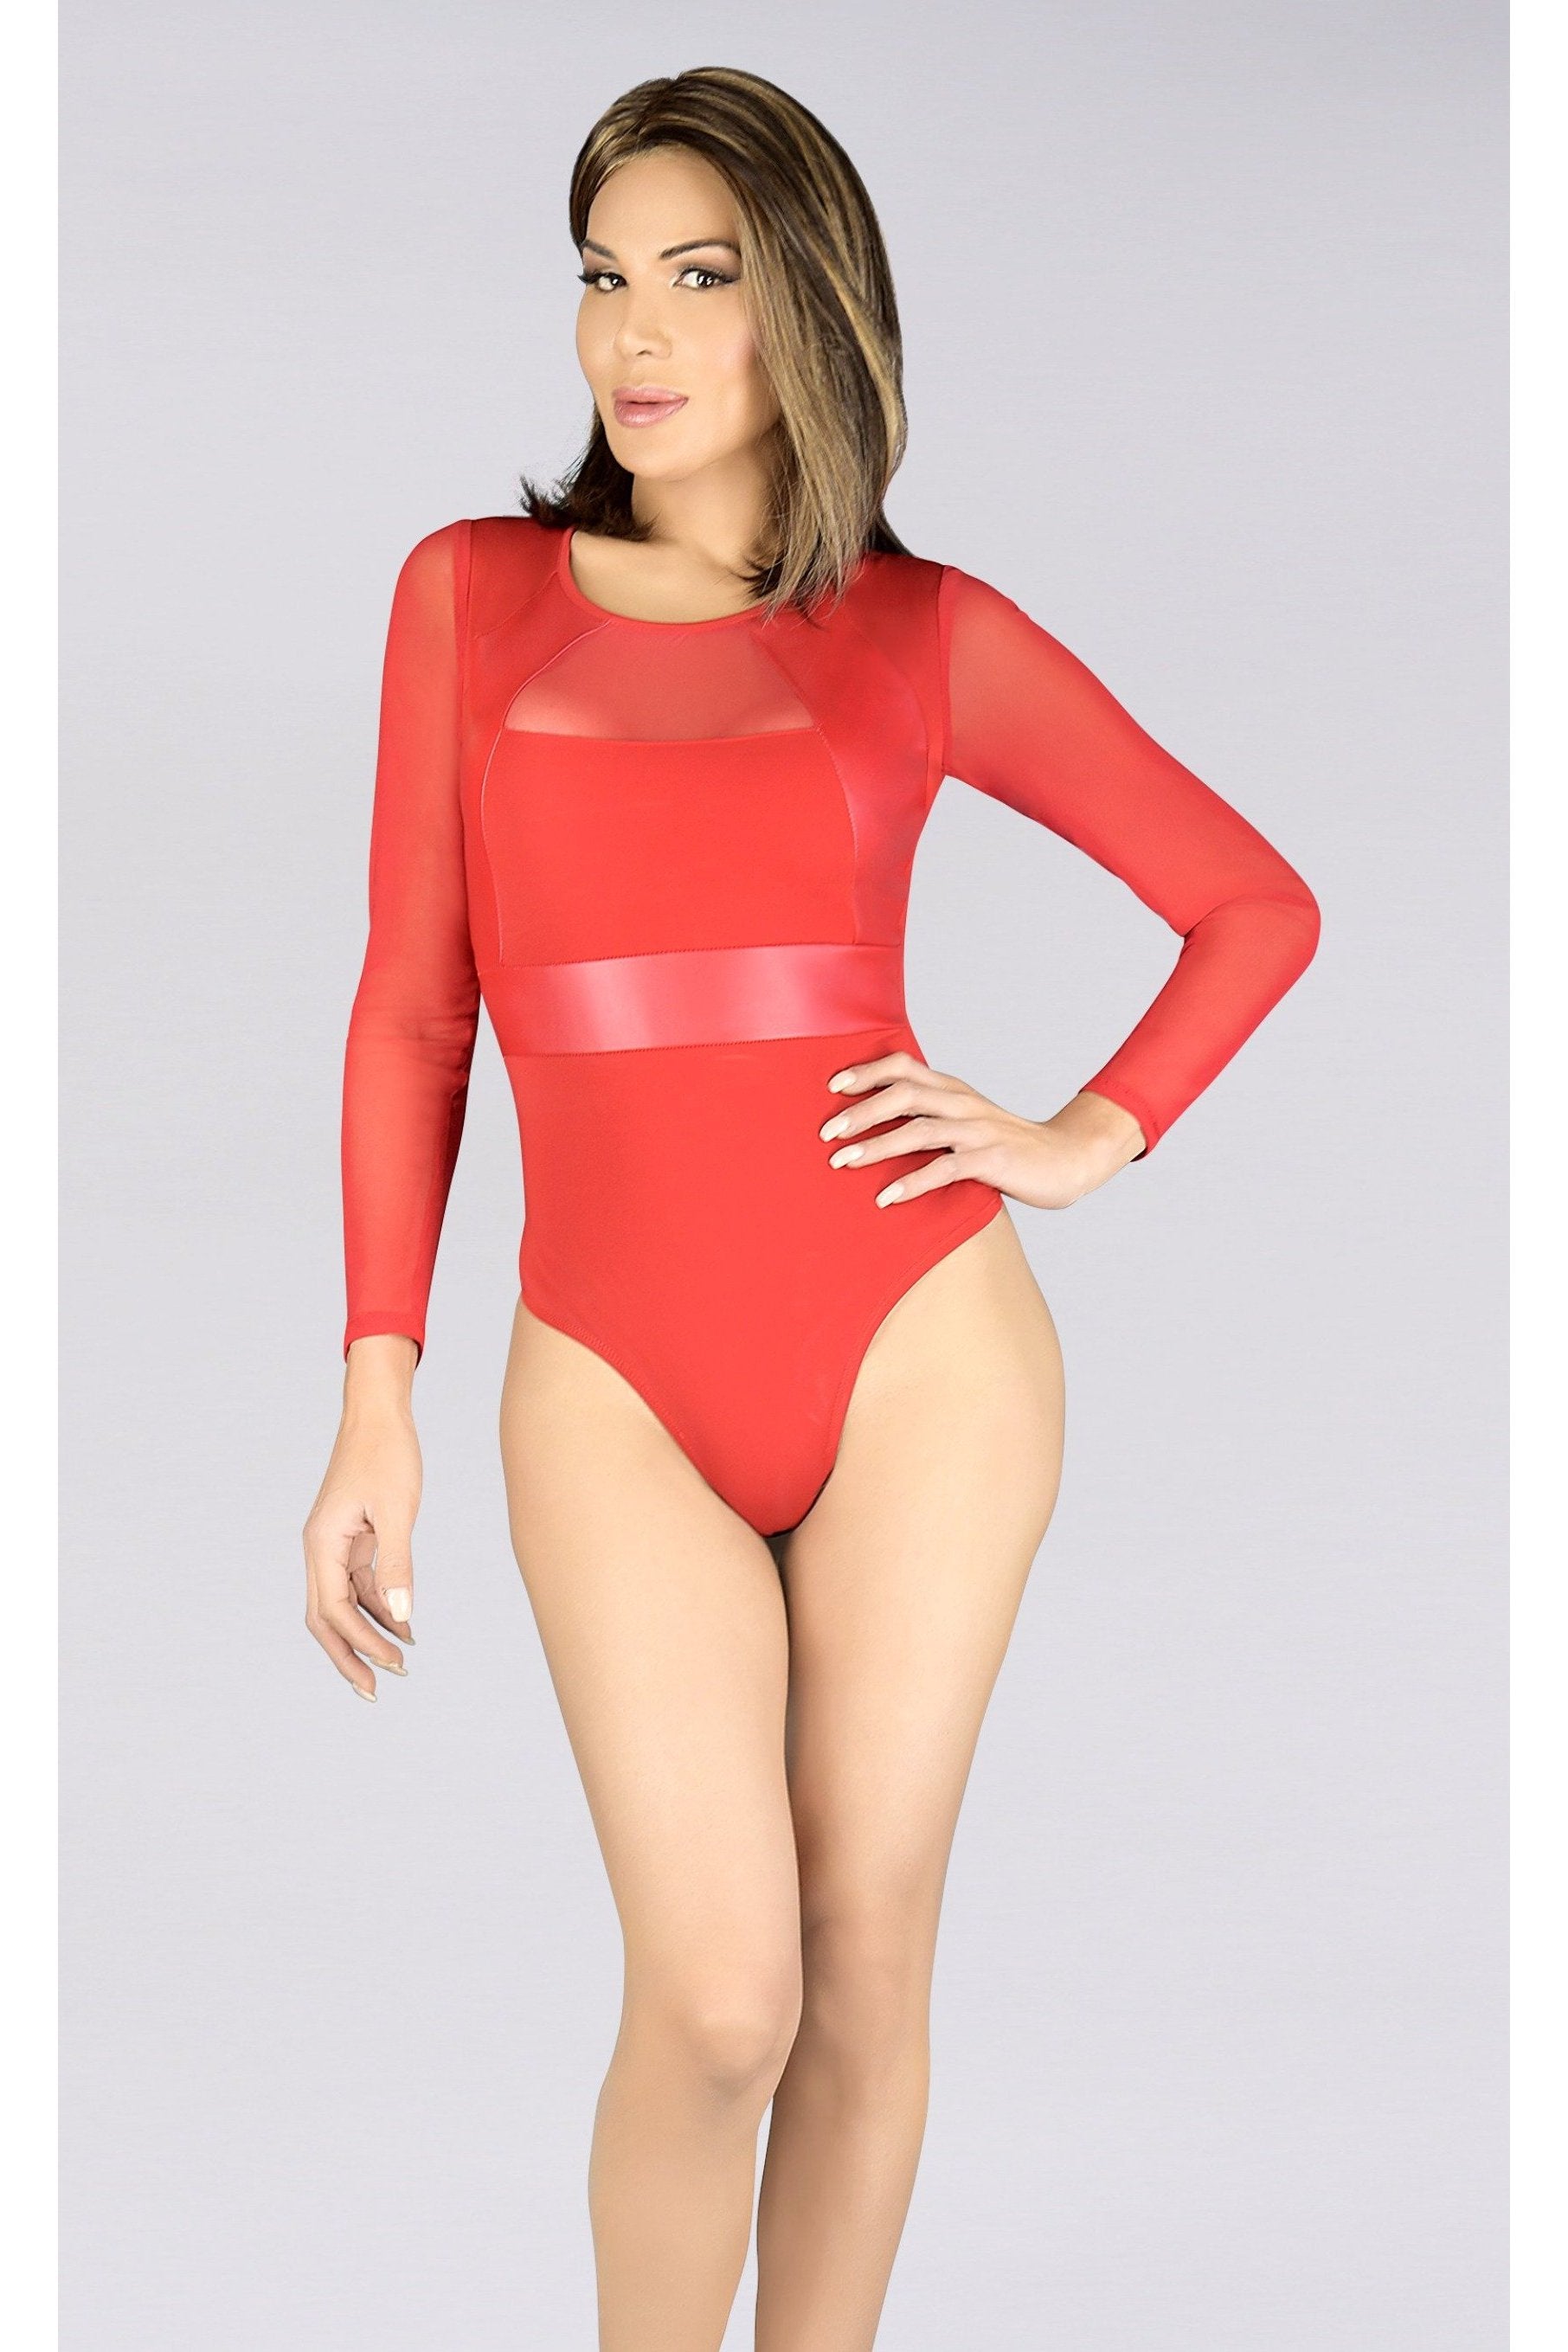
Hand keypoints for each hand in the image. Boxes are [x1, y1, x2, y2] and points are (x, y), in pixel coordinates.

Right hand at [302, 1355, 421, 1699]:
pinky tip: (405, 1624)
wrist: (379, 1413)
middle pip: (327, 1618)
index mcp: (321, 1545)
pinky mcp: (354, 1539)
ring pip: (345, 1604)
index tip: (392, 1666)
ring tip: (402, 1663)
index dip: (360, 1644)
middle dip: (351, 1655)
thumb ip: (397, 1564)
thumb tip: (402, 1613)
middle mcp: (321, 1550)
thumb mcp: (397, 1510)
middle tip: (378, 1691)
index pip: (333, 1611)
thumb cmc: (386, 1454)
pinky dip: (380, 1606)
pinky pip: (361, 1584)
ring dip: (370, 1633)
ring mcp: (336, 1546)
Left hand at [818, 1054, 1146, 1210]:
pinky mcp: (991, 1160)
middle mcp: (963, 1104)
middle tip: (827, 1133)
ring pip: (920, 1130)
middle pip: (904, 1094)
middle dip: (861, 1111)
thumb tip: (875, 1127)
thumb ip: (929, 1118)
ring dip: (877, 1146)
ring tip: (843, 1163)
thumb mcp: (966, 1122)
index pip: (904, 1067)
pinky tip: (887, 1197)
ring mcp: (978, 1131)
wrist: (1066, 1159)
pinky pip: (946, 1169)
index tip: (832, 1086)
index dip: (866, 1072)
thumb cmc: (1006, 1146)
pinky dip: (913, 1183)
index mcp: (953, 1090)